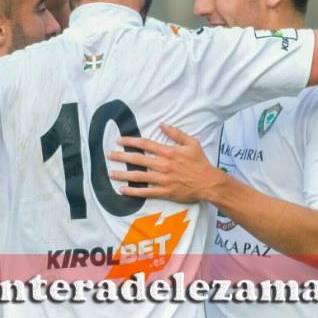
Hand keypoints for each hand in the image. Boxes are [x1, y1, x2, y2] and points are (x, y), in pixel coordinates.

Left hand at [107, 123, 221, 203]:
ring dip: (122, 174)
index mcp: (168, 152)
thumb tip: (162, 124)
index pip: (145, 144)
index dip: (130, 141)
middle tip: (109, 155)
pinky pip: (145, 192)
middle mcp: (163, 165)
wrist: (209, 183)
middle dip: (121, 156)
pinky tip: (122, 189)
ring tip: (110, 173)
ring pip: (138, 176)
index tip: (119, 140)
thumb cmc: (200, 163)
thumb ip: (176, 133)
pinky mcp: (164, 192)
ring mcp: (162, 180)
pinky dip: (132, 191)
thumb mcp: (191, 143)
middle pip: (137, 159)